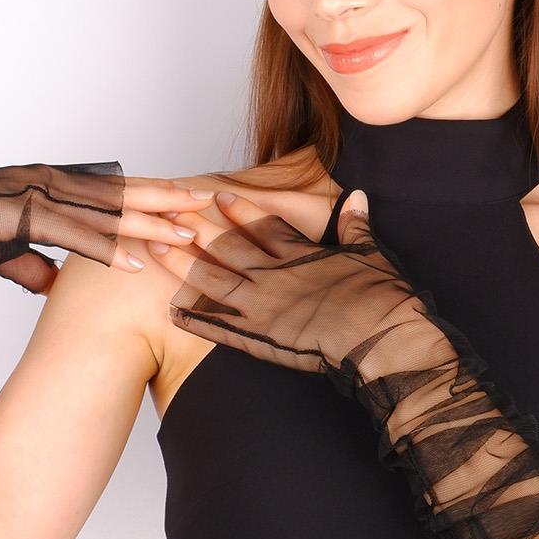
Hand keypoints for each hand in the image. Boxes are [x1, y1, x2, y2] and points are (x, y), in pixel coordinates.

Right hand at [0, 163, 215, 295]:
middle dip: (168, 197)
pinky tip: (137, 264)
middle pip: (123, 191)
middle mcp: (52, 182)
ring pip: (107, 211)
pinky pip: (75, 237)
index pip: (114, 187)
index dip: (153, 192)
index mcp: (52, 184)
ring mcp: (39, 196)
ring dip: (151, 224)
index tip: (188, 197)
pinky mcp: (24, 217)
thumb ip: (39, 266)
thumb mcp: (11, 252)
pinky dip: (108, 251)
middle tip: (210, 201)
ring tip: (188, 234)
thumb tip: (59, 287)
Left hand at [153, 186, 437, 386]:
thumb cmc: (381, 300)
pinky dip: (195, 320)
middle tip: (170, 213)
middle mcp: (274, 276)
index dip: (238, 210)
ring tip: (157, 248)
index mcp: (300, 255)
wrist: (381, 342)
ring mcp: (263, 308)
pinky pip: (218, 328)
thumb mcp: (371, 253)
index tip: (215, 196)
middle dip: (196, 229)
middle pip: (226, 248)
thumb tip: (357, 198)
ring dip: (182, 264)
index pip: (262, 225)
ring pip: (212, 281)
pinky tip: (172, 312)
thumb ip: (355, 226)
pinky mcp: (260, 339)